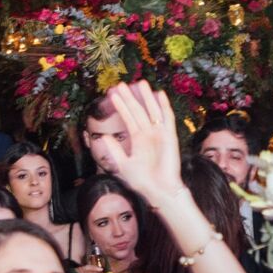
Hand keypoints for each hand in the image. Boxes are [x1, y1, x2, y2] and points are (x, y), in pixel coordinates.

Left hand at [102, 81, 181, 197]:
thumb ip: (115, 150)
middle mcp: (148, 134)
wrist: (160, 190)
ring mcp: (159, 134)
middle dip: (130, 97)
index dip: (120, 106)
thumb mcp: (124, 165)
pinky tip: (159, 94)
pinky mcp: (169, 136)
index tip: (112, 94)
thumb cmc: (143, 181)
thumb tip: (103, 138)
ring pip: (152, 110)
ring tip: (140, 82)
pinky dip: (164, 106)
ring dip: (146, 97)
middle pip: (138, 111)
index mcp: (137, 140)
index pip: (127, 118)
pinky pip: (167, 118)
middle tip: (120, 84)